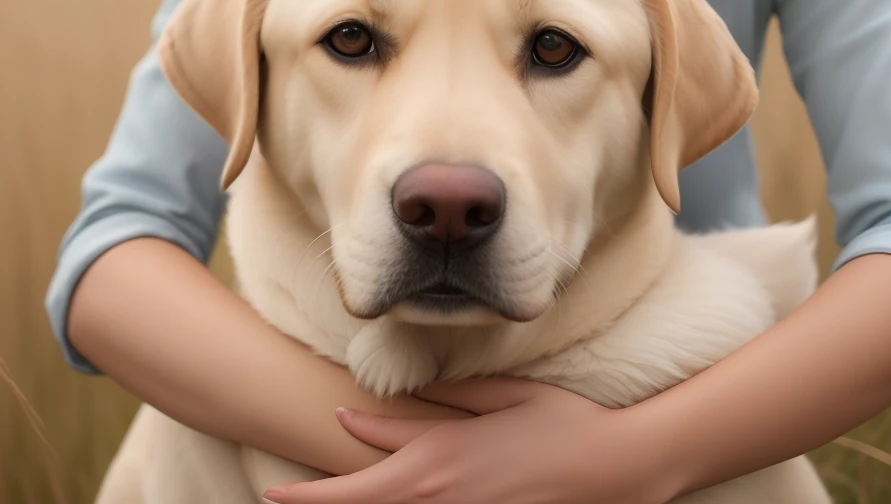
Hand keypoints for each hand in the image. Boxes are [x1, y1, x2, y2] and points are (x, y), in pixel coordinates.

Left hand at [262, 376, 668, 503]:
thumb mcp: (500, 397)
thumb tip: (368, 413)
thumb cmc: (561, 423)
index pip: (362, 477)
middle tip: (274, 502)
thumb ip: (439, 402)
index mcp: (441, 457)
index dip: (316, 490)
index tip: (277, 491)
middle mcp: (442, 496)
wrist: (616, 467)